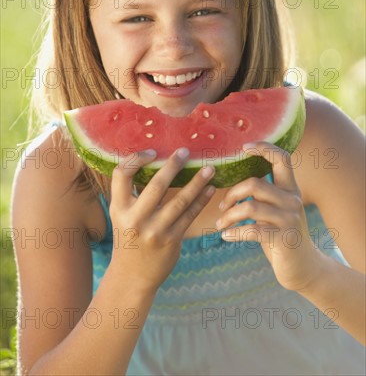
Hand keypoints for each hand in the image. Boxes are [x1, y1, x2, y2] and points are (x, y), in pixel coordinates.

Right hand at [109, 148, 215, 291]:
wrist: (131, 276)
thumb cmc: (129, 238)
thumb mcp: (122, 216)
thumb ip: (132, 194)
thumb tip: (154, 163)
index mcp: (119, 208)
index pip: (121, 175)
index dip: (136, 159)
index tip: (153, 152)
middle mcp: (135, 218)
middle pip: (156, 185)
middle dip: (174, 165)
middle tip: (186, 151)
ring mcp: (154, 230)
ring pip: (179, 200)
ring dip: (197, 182)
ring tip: (209, 169)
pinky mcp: (171, 240)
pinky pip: (189, 215)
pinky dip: (201, 200)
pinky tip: (210, 190)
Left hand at [215, 142, 322, 291]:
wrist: (304, 268)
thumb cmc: (281, 236)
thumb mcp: (275, 211)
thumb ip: (263, 195)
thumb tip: (234, 182)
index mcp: (290, 189)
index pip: (282, 158)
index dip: (263, 148)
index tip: (243, 147)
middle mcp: (292, 200)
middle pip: (255, 184)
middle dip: (232, 194)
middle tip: (222, 207)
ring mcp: (289, 219)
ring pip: (250, 206)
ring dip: (229, 216)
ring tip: (220, 224)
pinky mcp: (284, 238)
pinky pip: (252, 230)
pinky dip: (234, 232)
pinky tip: (225, 236)